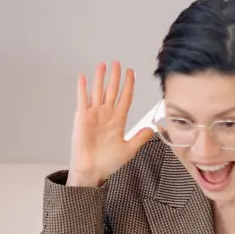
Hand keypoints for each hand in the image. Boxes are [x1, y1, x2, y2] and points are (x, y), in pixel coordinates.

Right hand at [68, 62, 153, 187]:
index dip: (128, 84)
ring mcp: (93, 115)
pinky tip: (83, 77)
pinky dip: (82, 88)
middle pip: (112, 90)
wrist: (92, 170)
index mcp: (118, 120)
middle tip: (118, 63)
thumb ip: (140, 138)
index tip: (131, 72)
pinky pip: (82, 99)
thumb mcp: (129, 149)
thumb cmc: (108, 163)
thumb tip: (152, 128)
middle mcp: (106, 114)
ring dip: (100, 78)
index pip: (125, 97)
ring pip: (98, 91)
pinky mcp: (82, 118)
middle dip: (115, 76)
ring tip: (102, 65)